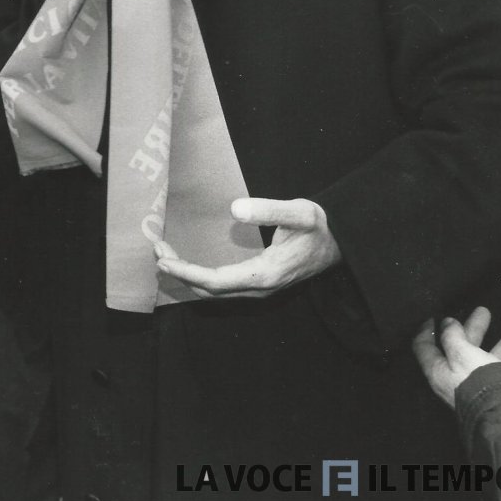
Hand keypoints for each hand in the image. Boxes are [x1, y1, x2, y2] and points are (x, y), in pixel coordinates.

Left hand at [154, 197, 340, 298]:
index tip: (164, 260)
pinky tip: (190, 265)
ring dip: (190, 277)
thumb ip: (270, 210)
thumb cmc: (319, 226)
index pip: (217, 281)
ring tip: (166, 257)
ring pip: (217, 291)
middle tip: (158, 252)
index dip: (188, 272)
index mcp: (265, 274)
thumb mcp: (299, 213)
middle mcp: (260, 287)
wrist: (342, 243)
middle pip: (211, 290)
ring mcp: (260, 288)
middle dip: (182, 273)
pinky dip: (203, 278)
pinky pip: (225, 287)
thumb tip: (235, 208)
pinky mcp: (260, 284)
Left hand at [412, 306, 500, 407]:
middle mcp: (459, 379)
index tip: (435, 315)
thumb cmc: (479, 382)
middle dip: (475, 328)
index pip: (424, 348)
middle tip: (484, 310)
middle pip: (463, 349)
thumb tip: (446, 322)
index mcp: (440, 371)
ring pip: (493, 360)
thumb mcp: (461, 354)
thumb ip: (452, 337)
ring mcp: (482, 387)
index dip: (427, 330)